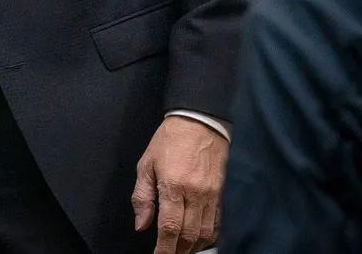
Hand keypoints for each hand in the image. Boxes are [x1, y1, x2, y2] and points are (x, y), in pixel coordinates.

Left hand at [132, 115, 227, 253]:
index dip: (164, 248)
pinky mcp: (221, 194)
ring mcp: (211, 195)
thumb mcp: (146, 164)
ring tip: (181, 251)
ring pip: (205, 233)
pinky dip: (207, 237)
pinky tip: (198, 241)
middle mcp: (195, 194)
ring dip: (193, 247)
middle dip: (178, 251)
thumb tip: (141, 225)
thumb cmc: (168, 141)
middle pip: (189, 235)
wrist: (200, 122)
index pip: (170, 227)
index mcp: (173, 186)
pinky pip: (217, 223)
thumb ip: (142, 196)